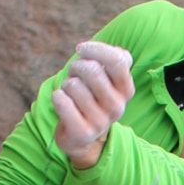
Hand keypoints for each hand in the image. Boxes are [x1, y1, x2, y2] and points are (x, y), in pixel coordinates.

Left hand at [52, 37, 135, 169]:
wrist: (84, 135)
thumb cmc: (93, 96)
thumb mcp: (108, 78)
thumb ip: (117, 60)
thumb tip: (120, 53)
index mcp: (126, 90)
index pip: (117, 61)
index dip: (95, 49)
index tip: (81, 49)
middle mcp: (117, 107)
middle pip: (92, 70)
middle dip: (76, 66)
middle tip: (74, 74)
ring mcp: (100, 122)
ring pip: (73, 85)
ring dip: (66, 84)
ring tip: (71, 93)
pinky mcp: (82, 133)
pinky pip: (61, 101)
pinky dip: (57, 97)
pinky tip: (63, 103)